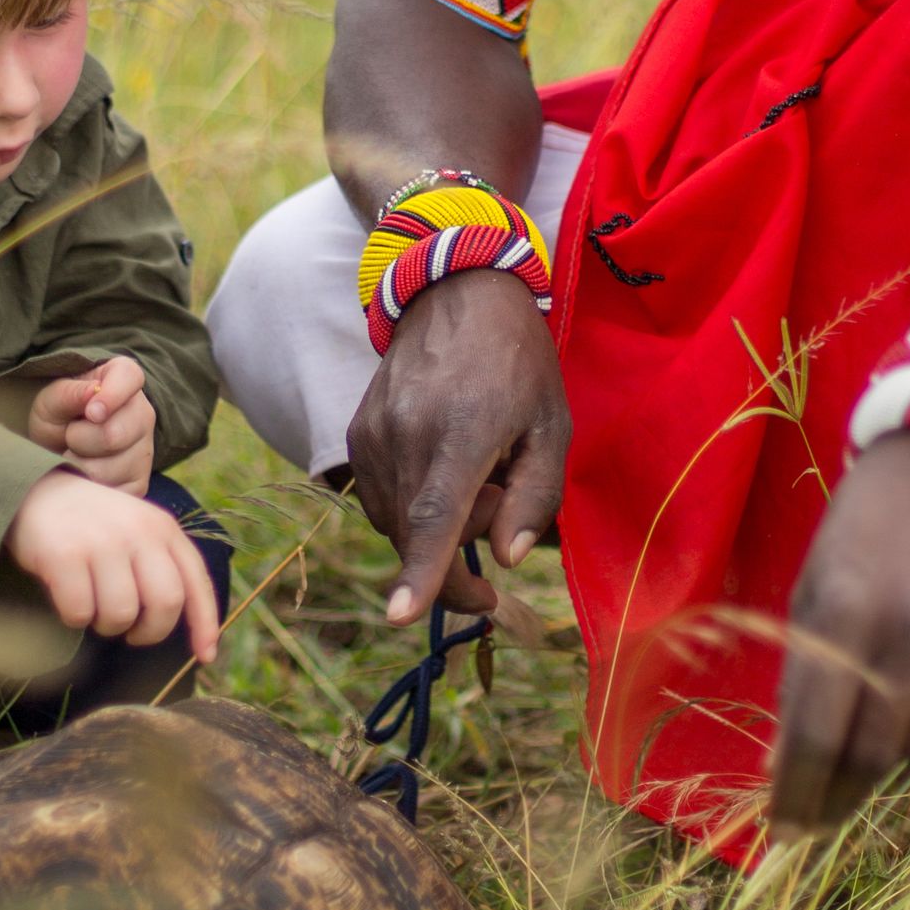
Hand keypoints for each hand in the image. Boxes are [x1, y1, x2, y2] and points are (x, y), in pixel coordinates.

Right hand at [4, 471, 220, 662]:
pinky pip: (80, 613)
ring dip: (107, 626)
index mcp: (163, 528)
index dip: (205, 624)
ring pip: (121, 614)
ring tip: (95, 608)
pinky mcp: (64, 555)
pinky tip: (68, 598)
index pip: (196, 582)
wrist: (37, 493)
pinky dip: (74, 617)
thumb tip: (196, 632)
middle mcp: (138, 531)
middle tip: (132, 633)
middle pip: (165, 603)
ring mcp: (101, 542)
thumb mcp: (138, 532)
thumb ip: (163, 568)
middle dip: (150, 632)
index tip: (206, 656)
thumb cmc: (94, 526)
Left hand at [30, 353, 155, 492]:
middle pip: (113, 435)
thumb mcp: (51, 398)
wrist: (58, 444)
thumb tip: (91, 393)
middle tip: (70, 434)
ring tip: (76, 453)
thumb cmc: (59, 413)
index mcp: (125, 379)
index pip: (129, 379)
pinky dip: (89, 487)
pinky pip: (114, 493)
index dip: (110, 397)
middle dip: (79, 439)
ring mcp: (144, 450)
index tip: (89, 412)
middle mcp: (143, 412)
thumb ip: (69, 393)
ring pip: (110, 469)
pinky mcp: (139, 482)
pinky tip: (85, 473)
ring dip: (80, 465)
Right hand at [344, 269, 567, 627]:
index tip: (400, 616)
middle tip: (500, 501)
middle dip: (457, 558)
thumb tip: (505, 560)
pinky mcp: (357, 433)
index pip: (436, 514)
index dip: (422, 571)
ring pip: (395, 522)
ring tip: (472, 473)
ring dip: (435, 525)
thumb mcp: (552, 425)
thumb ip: (534, 497)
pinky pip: (379, 499)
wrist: (456, 293)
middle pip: (417, 535)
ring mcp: (374, 432)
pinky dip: (411, 505)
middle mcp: (408, 432)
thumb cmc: (518, 363)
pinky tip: (442, 466)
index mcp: (464, 429)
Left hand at [767, 433, 909, 838]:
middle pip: (871, 755)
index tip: (782, 830)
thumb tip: (787, 767)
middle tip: (816, 813)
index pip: (815, 734)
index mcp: (845, 608)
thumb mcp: (815, 584)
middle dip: (837, 793)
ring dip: (888, 755)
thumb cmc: (865, 527)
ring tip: (868, 734)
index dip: (796, 793)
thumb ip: (803, 673)